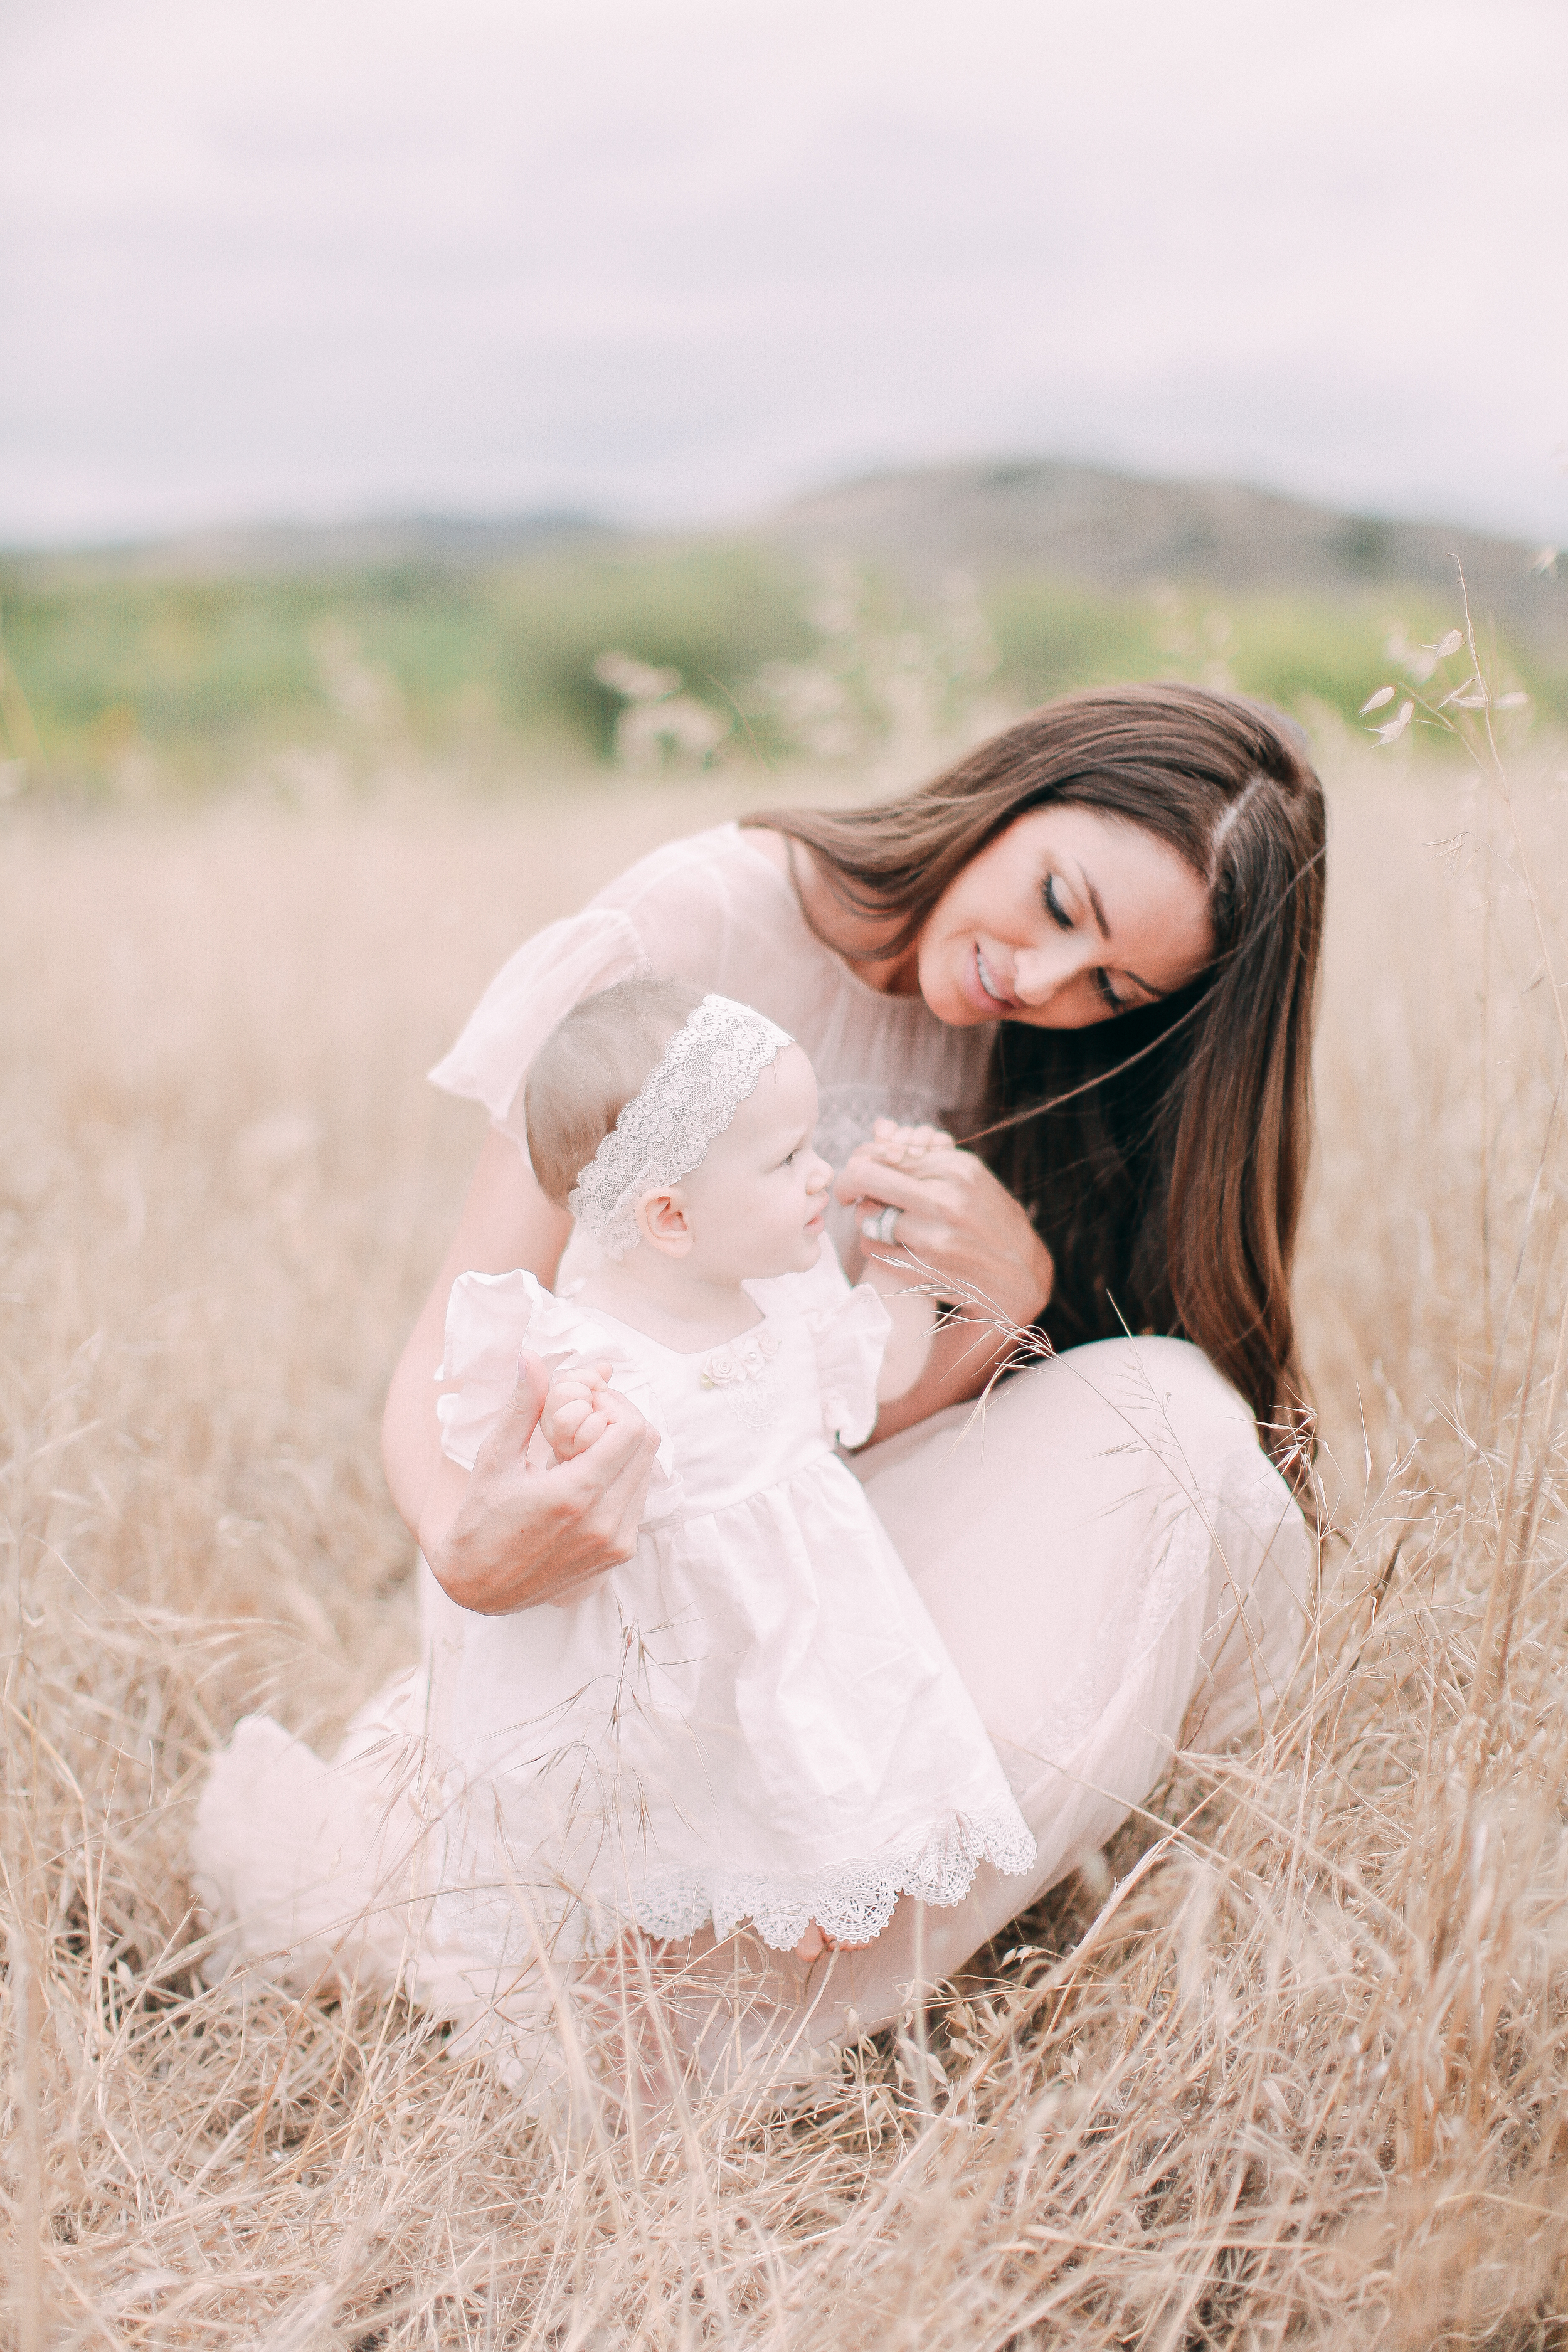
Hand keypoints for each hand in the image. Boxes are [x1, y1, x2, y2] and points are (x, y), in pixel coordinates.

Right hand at [423, 1350, 662, 1616]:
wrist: (480, 1585)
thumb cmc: (480, 1518)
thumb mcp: (494, 1458)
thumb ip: (521, 1406)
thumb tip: (531, 1356)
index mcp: (574, 1495)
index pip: (631, 1430)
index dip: (613, 1404)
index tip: (585, 1402)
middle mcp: (604, 1523)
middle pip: (647, 1445)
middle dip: (621, 1420)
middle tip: (587, 1417)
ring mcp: (616, 1542)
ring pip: (646, 1471)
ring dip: (622, 1450)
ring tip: (582, 1449)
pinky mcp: (620, 1555)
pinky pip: (638, 1499)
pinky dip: (621, 1478)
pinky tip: (586, 1477)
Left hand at [836, 1118, 1053, 1332]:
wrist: (1020, 1277)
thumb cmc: (989, 1220)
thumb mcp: (969, 1178)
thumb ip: (925, 1158)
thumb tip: (877, 1131)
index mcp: (958, 1169)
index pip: (886, 1152)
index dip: (862, 1158)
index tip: (857, 1168)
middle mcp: (945, 1201)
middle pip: (867, 1178)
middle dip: (847, 1183)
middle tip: (845, 1192)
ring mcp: (933, 1238)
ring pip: (866, 1216)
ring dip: (866, 1217)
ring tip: (881, 1220)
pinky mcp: (923, 1271)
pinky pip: (873, 1248)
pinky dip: (874, 1244)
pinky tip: (890, 1243)